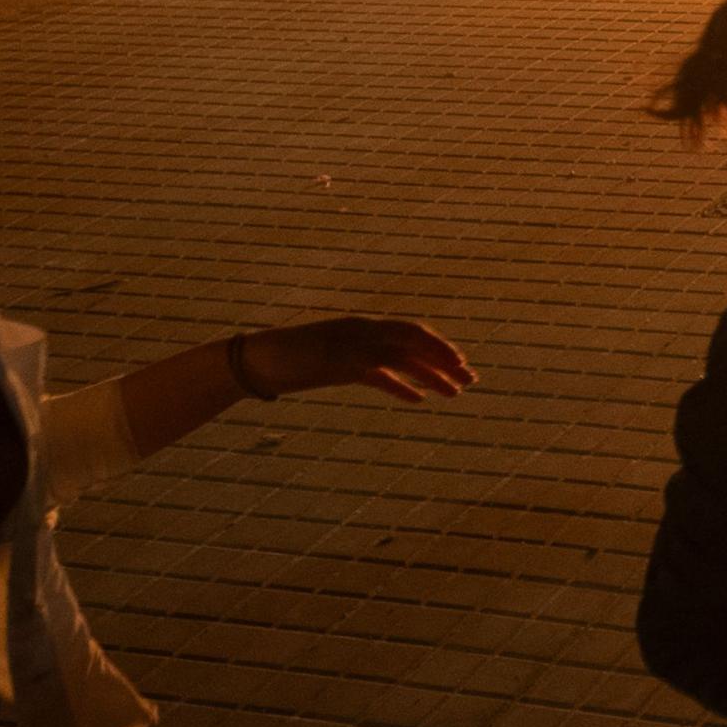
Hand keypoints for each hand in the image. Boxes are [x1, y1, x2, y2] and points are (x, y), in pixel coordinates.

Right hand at [236, 317, 476, 402]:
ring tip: (456, 392)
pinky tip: (419, 400)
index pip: (410, 331)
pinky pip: (376, 373)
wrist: (256, 359)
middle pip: (415, 340)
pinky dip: (399, 385)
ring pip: (403, 355)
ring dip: (433, 374)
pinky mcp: (336, 363)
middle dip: (446, 359)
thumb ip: (362, 364)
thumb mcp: (335, 361)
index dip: (439, 348)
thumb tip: (387, 375)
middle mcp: (360, 330)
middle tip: (471, 380)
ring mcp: (349, 345)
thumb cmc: (294, 360)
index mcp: (361, 326)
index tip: (461, 365)